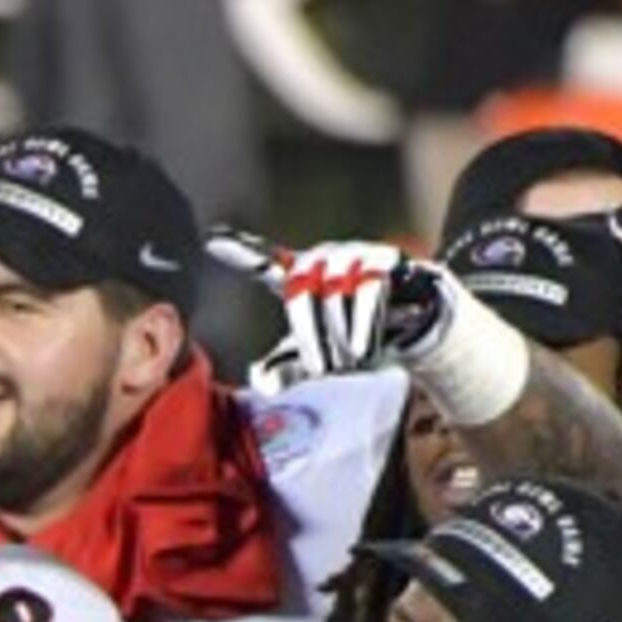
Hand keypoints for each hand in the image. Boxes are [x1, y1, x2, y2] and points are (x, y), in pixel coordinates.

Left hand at [253, 238, 443, 393]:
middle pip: (301, 288)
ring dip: (341, 331)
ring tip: (350, 359)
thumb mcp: (316, 355)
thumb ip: (286, 368)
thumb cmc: (351, 336)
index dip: (240, 251)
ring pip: (336, 290)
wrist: (410, 326)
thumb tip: (260, 382)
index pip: (263, 262)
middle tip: (321, 368)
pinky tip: (364, 345)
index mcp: (297, 276)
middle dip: (310, 333)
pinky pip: (371, 285)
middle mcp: (321, 259)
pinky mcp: (385, 258)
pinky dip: (365, 319)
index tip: (211, 239)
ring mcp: (352, 254)